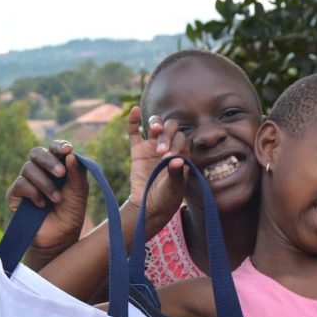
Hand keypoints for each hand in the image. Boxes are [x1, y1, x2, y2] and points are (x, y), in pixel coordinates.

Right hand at [5, 140, 86, 252]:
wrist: (60, 237)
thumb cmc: (71, 212)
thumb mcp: (79, 192)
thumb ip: (77, 173)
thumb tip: (71, 154)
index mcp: (56, 166)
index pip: (54, 149)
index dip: (59, 146)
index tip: (68, 149)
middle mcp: (39, 171)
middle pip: (36, 152)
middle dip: (49, 161)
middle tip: (61, 174)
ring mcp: (26, 181)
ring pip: (28, 168)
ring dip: (45, 183)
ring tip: (56, 199)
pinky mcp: (14, 194)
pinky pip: (20, 184)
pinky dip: (33, 193)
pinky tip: (41, 204)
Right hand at [126, 106, 187, 235]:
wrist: (149, 206)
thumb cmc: (167, 197)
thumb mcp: (174, 187)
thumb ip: (176, 173)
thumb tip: (178, 160)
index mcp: (182, 153)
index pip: (182, 139)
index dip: (177, 144)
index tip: (171, 158)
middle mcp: (169, 146)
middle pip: (171, 128)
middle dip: (168, 135)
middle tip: (161, 152)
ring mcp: (152, 146)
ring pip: (156, 126)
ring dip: (156, 124)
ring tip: (155, 129)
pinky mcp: (138, 150)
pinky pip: (135, 132)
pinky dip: (134, 120)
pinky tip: (135, 110)